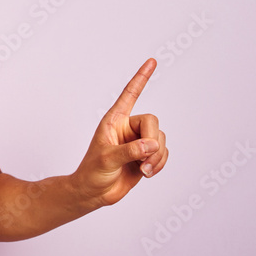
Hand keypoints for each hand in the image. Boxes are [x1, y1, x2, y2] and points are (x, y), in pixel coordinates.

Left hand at [72, 58, 167, 208]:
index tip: (152, 61)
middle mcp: (128, 128)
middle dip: (152, 141)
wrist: (94, 193)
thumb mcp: (107, 160)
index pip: (130, 94)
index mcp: (114, 120)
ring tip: (143, 169)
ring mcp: (138, 142)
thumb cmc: (92, 173)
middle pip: (152, 122)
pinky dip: (159, 163)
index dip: (141, 78)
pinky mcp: (146, 156)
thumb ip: (130, 151)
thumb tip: (152, 144)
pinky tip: (147, 172)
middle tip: (144, 158)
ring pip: (161, 139)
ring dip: (156, 156)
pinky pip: (163, 153)